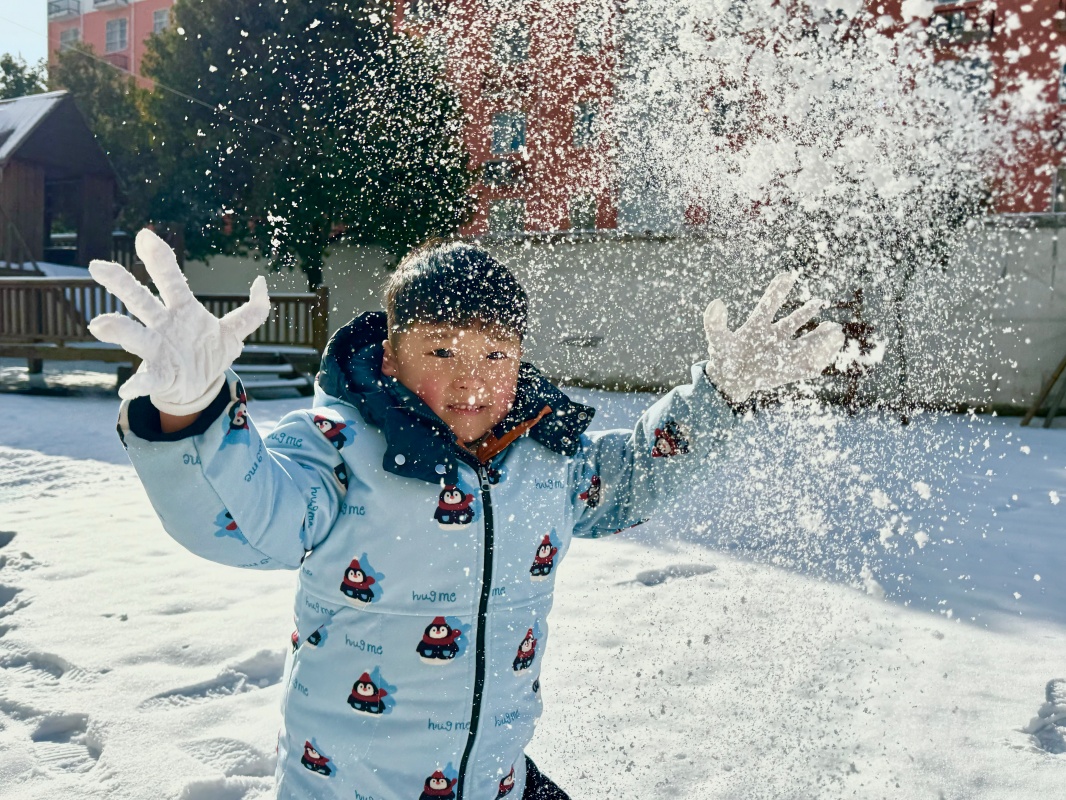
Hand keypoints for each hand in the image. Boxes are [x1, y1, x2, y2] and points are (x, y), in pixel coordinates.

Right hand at [87, 229, 270, 414]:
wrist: (198, 387)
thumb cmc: (209, 352)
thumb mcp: (235, 333)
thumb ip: (254, 311)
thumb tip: (262, 282)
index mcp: (183, 310)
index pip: (171, 281)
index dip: (160, 259)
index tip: (145, 236)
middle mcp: (163, 325)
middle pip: (140, 300)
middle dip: (121, 283)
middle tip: (98, 267)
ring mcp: (156, 349)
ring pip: (134, 335)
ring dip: (118, 329)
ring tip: (101, 325)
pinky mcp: (158, 375)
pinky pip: (145, 379)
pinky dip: (136, 383)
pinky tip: (126, 389)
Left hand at [703, 273, 844, 403]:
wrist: (730, 382)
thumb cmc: (724, 359)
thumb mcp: (717, 340)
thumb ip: (714, 323)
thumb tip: (717, 303)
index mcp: (757, 326)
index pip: (769, 304)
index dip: (777, 290)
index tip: (788, 274)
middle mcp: (773, 336)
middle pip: (792, 322)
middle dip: (805, 312)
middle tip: (818, 302)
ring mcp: (782, 352)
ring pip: (805, 342)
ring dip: (820, 337)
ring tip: (836, 331)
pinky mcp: (788, 370)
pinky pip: (808, 364)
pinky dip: (821, 359)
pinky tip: (832, 352)